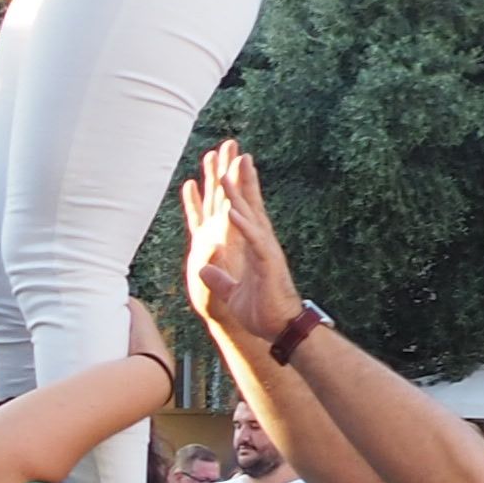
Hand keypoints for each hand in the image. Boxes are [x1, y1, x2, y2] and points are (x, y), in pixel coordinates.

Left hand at [178, 141, 304, 347]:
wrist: (280, 331)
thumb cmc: (261, 312)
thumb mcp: (230, 293)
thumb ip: (218, 278)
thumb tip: (204, 268)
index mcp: (252, 247)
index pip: (241, 213)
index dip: (234, 191)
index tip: (227, 168)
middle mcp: (261, 243)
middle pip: (249, 204)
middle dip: (240, 179)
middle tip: (234, 151)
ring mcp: (265, 251)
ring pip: (251, 216)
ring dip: (238, 194)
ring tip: (227, 171)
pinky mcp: (268, 263)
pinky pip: (253, 240)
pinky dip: (242, 225)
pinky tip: (231, 211)